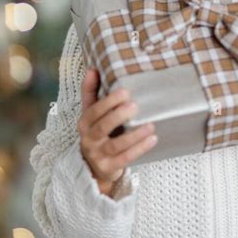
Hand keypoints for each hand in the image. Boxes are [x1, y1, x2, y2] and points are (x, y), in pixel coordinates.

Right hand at [78, 69, 157, 191]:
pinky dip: (139, 149)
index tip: (125, 92)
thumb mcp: (91, 114)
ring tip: (150, 125)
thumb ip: (91, 92)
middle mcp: (88, 140)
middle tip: (135, 106)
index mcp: (84, 123)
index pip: (93, 111)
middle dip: (118, 117)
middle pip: (102, 128)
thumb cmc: (96, 133)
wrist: (93, 166)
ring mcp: (98, 155)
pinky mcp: (109, 168)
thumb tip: (92, 69)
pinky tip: (153, 139)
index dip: (108, 102)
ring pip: (115, 146)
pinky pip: (125, 159)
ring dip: (134, 136)